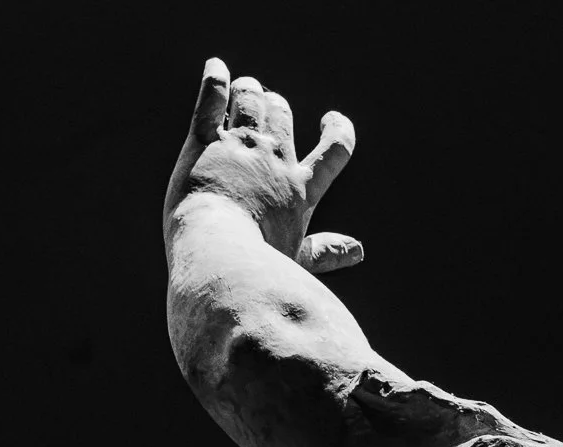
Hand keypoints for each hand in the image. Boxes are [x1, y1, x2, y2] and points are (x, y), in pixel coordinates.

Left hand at [163, 57, 361, 271]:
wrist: (220, 251)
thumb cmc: (260, 263)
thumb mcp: (298, 258)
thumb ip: (326, 251)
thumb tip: (358, 251)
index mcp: (301, 190)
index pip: (333, 151)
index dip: (338, 131)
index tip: (332, 120)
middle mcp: (274, 161)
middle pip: (282, 116)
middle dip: (277, 105)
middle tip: (268, 103)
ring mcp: (240, 148)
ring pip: (250, 102)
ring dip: (248, 91)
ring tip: (244, 88)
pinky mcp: (204, 142)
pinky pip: (210, 101)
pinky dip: (213, 80)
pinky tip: (215, 67)